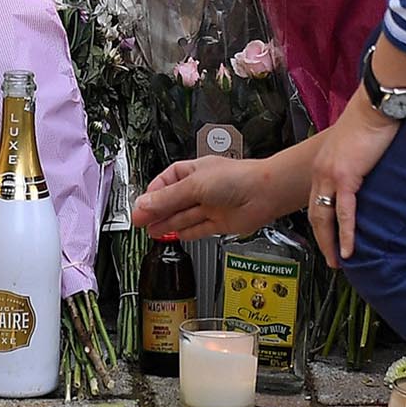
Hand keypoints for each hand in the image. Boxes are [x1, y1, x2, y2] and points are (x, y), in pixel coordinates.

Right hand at [133, 155, 286, 240]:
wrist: (265, 193)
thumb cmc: (237, 178)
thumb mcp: (193, 186)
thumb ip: (167, 199)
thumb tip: (144, 205)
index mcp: (193, 171)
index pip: (165, 182)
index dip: (152, 195)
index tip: (140, 207)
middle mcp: (201, 188)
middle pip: (172, 201)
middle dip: (156, 211)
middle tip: (140, 221)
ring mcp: (211, 206)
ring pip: (183, 216)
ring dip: (167, 223)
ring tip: (151, 230)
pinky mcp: (220, 222)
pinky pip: (198, 229)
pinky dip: (185, 233)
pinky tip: (174, 235)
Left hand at [307, 88, 401, 264]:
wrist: (375, 107)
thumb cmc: (371, 122)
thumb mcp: (356, 147)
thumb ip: (356, 164)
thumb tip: (367, 175)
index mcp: (323, 165)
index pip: (317, 200)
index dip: (320, 222)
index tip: (327, 239)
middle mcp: (321, 172)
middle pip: (316, 213)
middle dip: (321, 239)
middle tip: (330, 259)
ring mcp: (331, 175)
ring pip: (325, 218)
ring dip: (330, 243)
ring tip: (338, 262)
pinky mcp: (347, 177)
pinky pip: (345, 213)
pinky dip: (347, 235)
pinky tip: (350, 250)